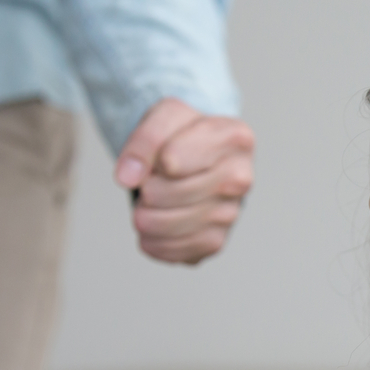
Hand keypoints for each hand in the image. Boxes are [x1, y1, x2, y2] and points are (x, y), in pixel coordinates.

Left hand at [115, 98, 253, 263]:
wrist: (200, 160)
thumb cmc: (185, 136)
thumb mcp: (163, 117)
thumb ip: (144, 138)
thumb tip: (128, 177)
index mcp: (235, 139)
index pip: (171, 159)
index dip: (152, 158)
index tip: (161, 155)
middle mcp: (241, 179)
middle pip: (168, 193)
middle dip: (147, 187)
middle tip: (153, 180)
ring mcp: (231, 214)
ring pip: (166, 224)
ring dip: (145, 214)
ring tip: (152, 202)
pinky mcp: (216, 242)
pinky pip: (173, 251)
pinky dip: (153, 241)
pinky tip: (157, 225)